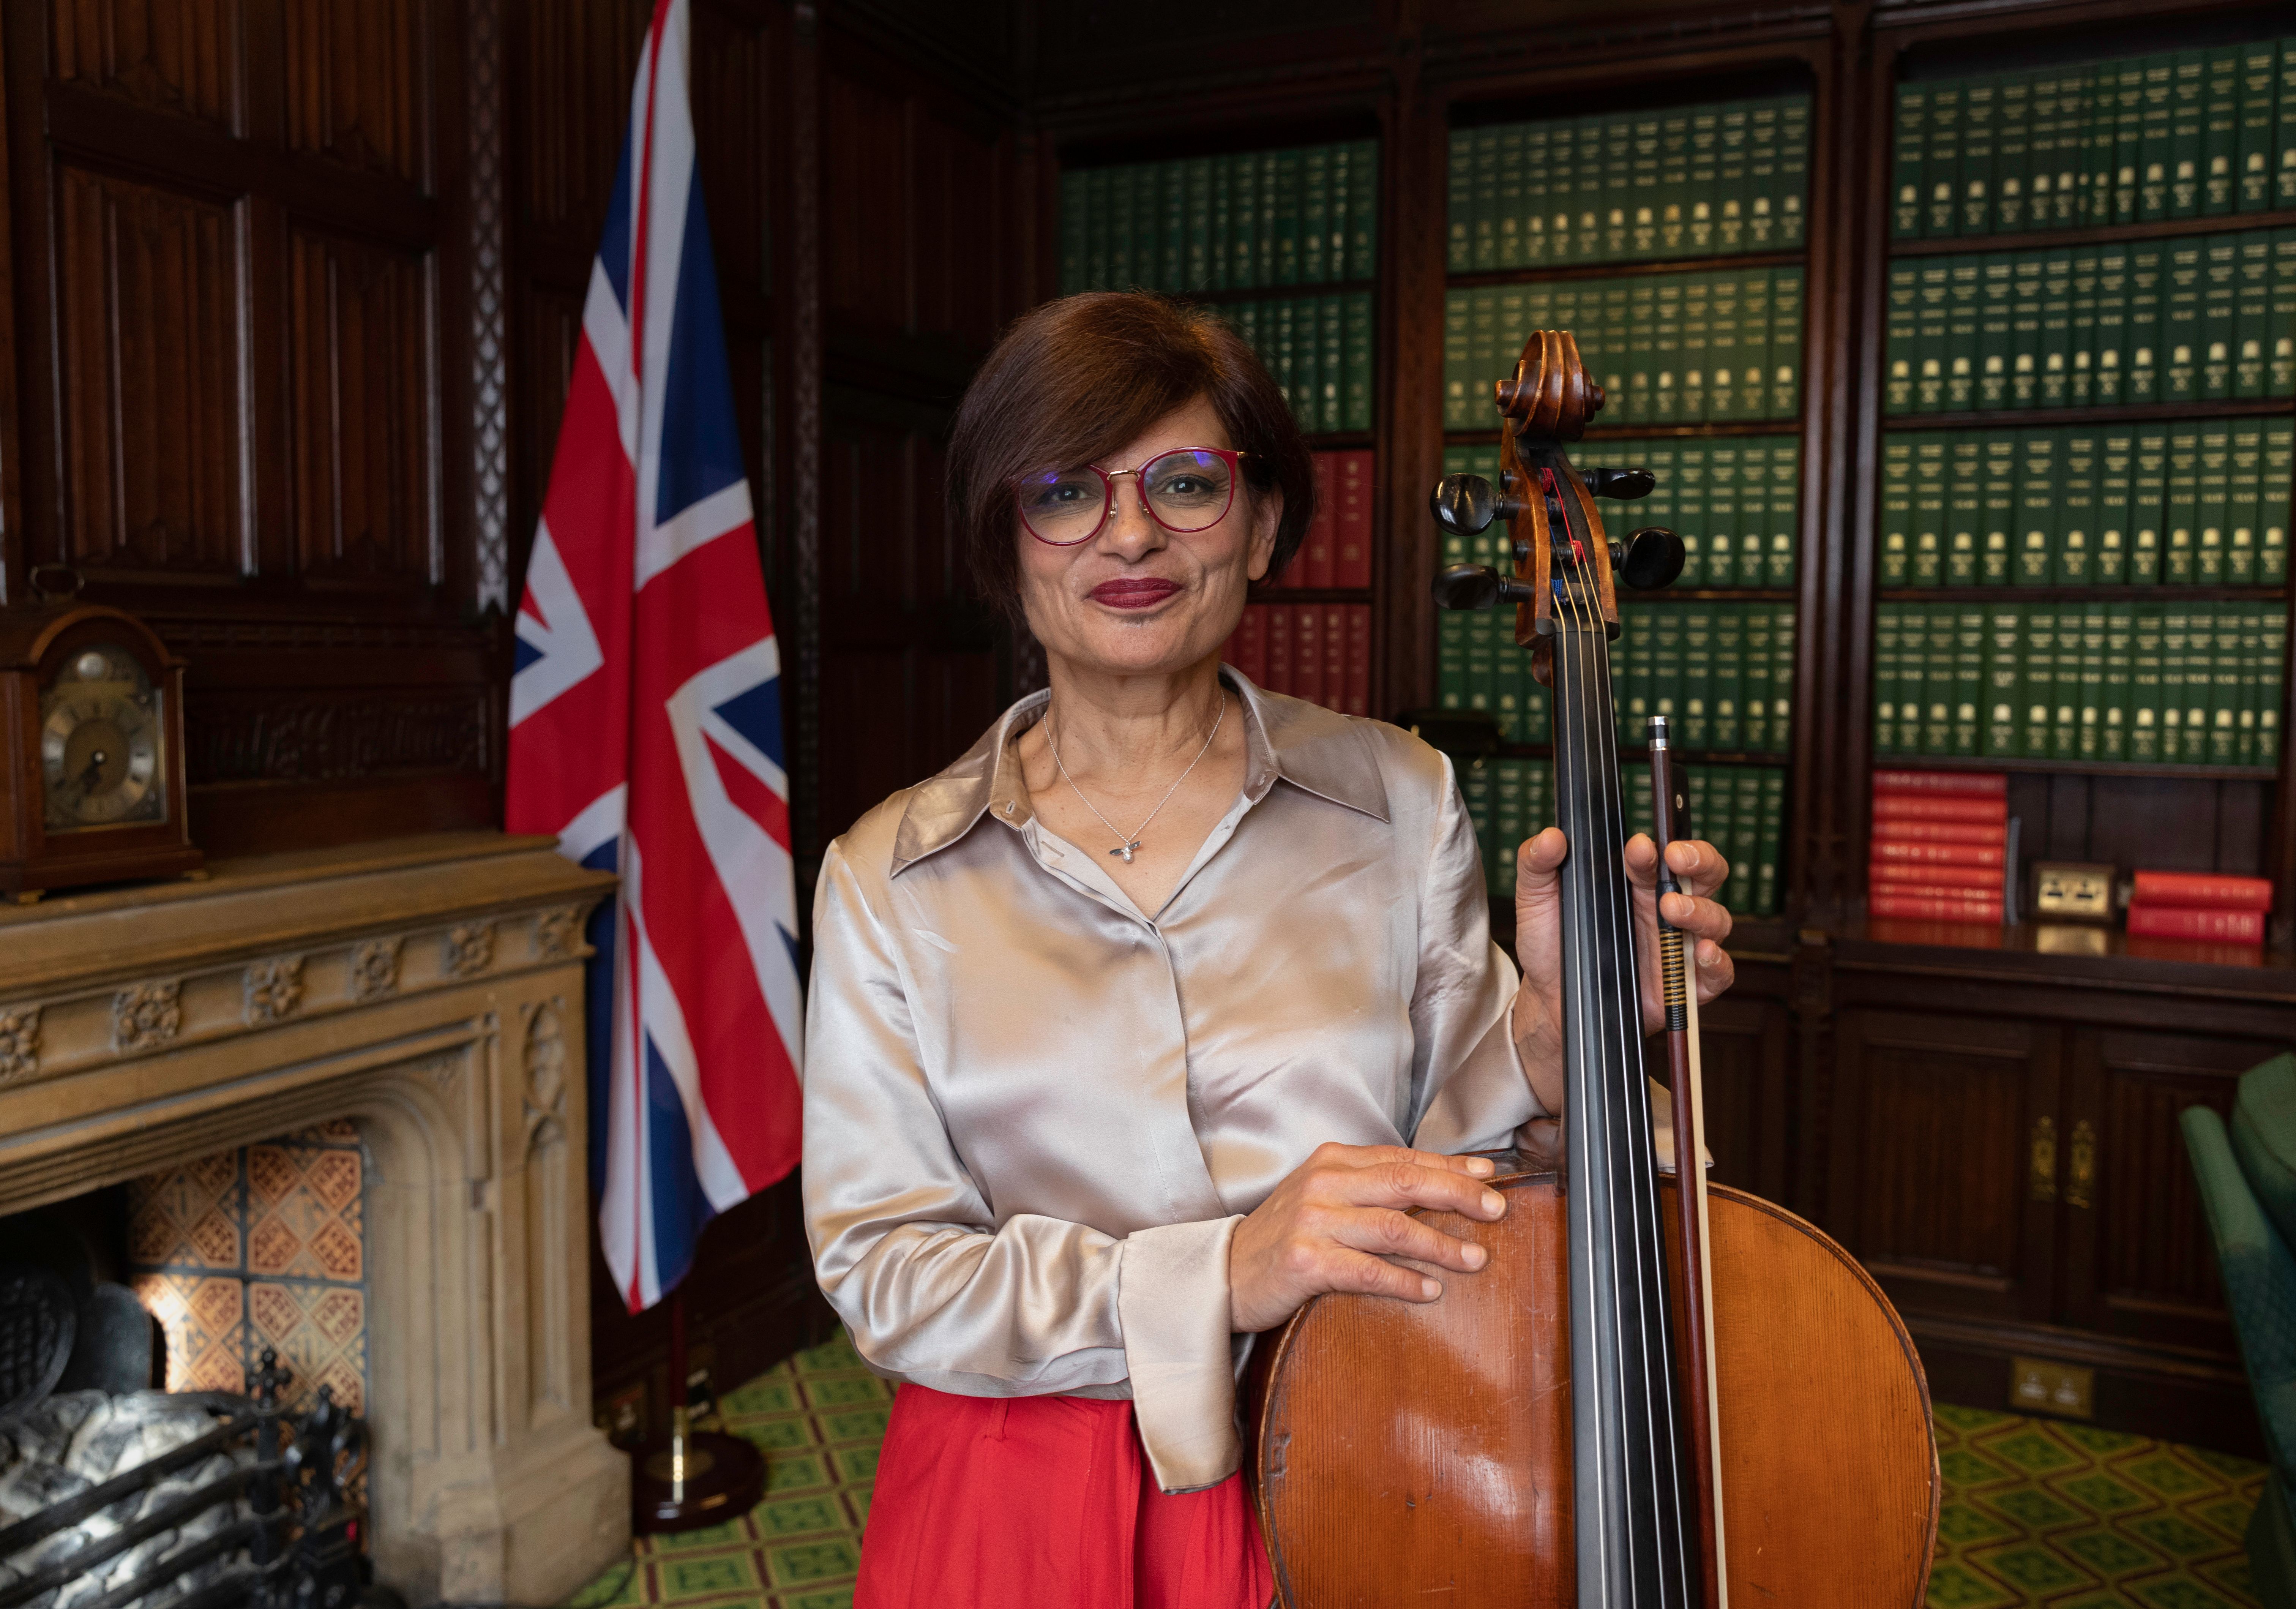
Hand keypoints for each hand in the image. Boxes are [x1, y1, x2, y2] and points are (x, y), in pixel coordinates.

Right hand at [1228, 1143, 1507, 1332]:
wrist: (1224, 1272)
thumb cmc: (1285, 1236)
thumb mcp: (1324, 1197)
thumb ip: (1370, 1188)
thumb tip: (1437, 1188)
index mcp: (1332, 1160)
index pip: (1403, 1158)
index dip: (1450, 1166)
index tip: (1488, 1174)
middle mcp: (1324, 1183)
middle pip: (1405, 1182)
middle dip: (1458, 1193)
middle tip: (1497, 1209)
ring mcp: (1313, 1221)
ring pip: (1394, 1227)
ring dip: (1441, 1244)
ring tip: (1475, 1258)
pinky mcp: (1305, 1260)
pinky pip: (1368, 1270)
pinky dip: (1404, 1281)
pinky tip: (1430, 1290)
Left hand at [1508, 831, 1736, 1115]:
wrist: (1546, 999)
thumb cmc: (1549, 944)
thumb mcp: (1535, 901)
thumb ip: (1537, 864)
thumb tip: (1551, 836)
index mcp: (1638, 884)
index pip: (1667, 854)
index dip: (1663, 845)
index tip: (1640, 846)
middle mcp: (1665, 911)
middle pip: (1705, 877)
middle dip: (1701, 862)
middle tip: (1675, 860)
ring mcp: (1676, 948)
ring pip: (1716, 921)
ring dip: (1701, 911)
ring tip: (1671, 910)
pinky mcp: (1682, 987)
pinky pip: (1717, 973)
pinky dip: (1717, 962)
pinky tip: (1701, 953)